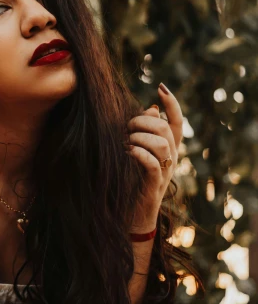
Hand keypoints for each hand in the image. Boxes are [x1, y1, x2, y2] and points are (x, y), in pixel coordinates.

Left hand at [125, 82, 182, 230]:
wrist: (133, 216)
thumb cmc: (132, 182)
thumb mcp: (138, 152)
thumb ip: (145, 132)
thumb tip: (151, 108)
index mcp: (169, 149)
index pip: (177, 122)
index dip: (172, 104)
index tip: (161, 87)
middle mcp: (171, 159)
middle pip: (164, 128)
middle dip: (142, 121)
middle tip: (126, 127)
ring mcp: (164, 173)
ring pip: (160, 143)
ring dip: (138, 137)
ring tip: (125, 142)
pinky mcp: (153, 186)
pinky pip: (152, 163)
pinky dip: (138, 153)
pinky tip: (127, 152)